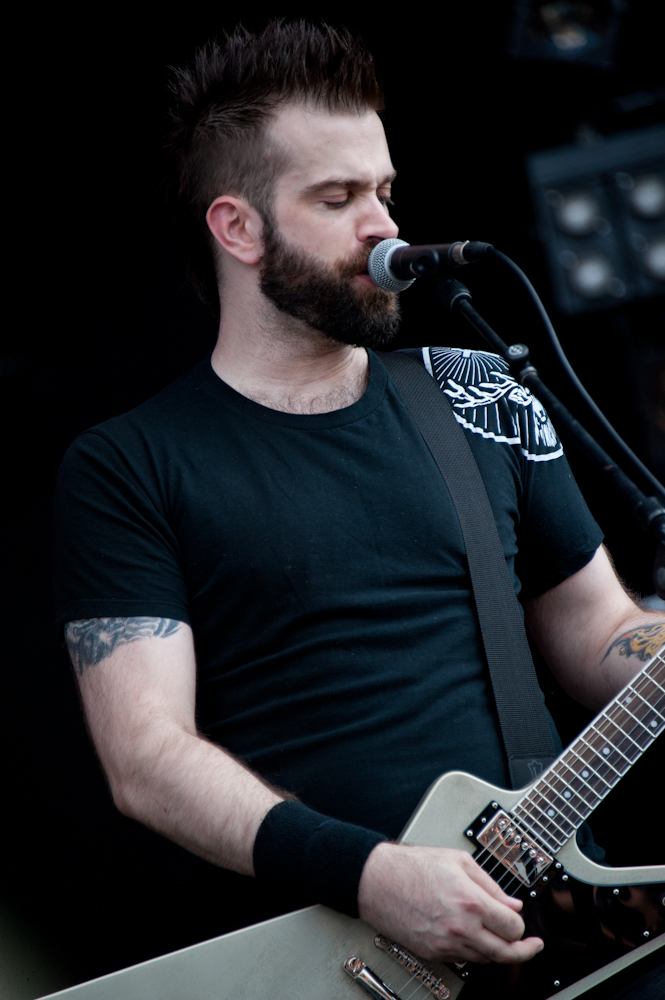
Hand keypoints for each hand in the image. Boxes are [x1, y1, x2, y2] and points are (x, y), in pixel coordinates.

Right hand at [357, 843, 543, 963]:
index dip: (521, 926)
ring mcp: (446, 944)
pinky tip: (475, 938)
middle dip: (523, 951)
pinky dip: (474, 951)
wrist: (378, 881)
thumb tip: (512, 905)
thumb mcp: (458, 861)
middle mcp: (460, 927)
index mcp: (471, 901)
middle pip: (505, 953)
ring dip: (497, 951)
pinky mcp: (433, 953)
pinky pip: (464, 959)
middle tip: (532, 947)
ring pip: (485, 960)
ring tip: (501, 939)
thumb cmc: (413, 866)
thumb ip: (491, 885)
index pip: (513, 928)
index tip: (522, 922)